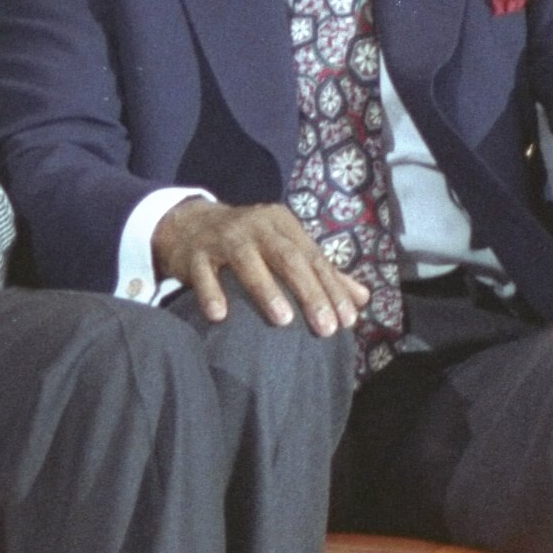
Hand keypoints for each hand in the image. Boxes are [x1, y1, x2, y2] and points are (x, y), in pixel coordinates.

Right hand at [151, 199, 367, 336]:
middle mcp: (257, 226)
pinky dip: (212, 292)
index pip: (314, 258)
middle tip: (325, 328)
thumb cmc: (248, 242)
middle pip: (287, 258)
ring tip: (283, 320)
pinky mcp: (195, 253)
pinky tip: (220, 317)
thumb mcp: (285, 247)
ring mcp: (224, 237)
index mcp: (283, 225)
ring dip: (266, 289)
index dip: (332, 289)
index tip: (348, 321)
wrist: (189, 224)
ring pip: (247, 261)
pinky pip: (204, 273)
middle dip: (309, 292)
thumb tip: (363, 298)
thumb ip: (322, 272)